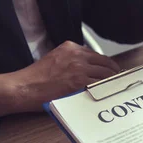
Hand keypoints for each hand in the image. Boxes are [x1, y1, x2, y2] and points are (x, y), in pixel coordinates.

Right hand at [0, 41, 119, 115]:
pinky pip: (99, 85)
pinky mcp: (79, 82)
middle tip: (118, 81)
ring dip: (112, 82)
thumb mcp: (55, 58)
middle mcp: (77, 55)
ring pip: (106, 74)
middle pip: (105, 63)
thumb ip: (71, 60)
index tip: (111, 70)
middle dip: (113, 73)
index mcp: (70, 47)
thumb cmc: (35, 78)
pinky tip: (107, 94)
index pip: (97, 54)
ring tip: (115, 89)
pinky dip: (105, 90)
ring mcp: (79, 68)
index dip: (106, 64)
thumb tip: (86, 68)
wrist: (24, 87)